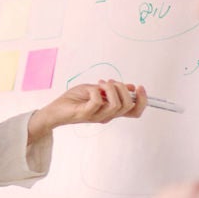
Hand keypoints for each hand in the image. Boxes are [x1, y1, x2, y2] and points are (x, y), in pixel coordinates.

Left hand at [28, 80, 145, 141]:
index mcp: (111, 111)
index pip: (135, 111)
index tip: (139, 87)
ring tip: (100, 83)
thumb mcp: (97, 89)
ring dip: (110, 88)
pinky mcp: (86, 113)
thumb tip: (130, 87)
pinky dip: (96, 91)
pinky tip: (91, 89)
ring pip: (116, 104)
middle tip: (111, 82)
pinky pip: (98, 101)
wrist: (56, 109)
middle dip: (123, 89)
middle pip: (128, 106)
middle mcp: (107, 115)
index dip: (143, 100)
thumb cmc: (74, 100)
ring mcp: (97, 116)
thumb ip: (112, 89)